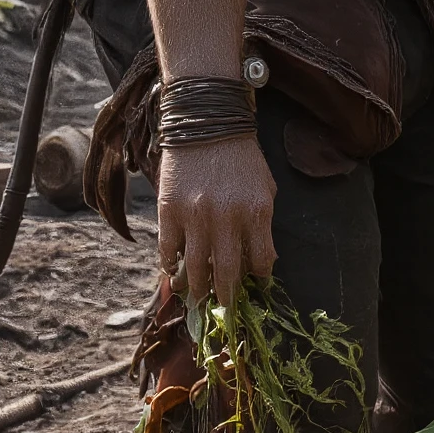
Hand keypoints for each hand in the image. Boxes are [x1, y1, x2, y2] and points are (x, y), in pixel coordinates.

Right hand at [157, 132, 275, 301]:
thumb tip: (260, 264)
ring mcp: (195, 215)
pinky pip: (168, 249)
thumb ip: (262, 226)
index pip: (260, 261)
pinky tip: (174, 271)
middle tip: (224, 309)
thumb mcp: (265, 189)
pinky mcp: (169, 210)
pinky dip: (170, 265)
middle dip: (227, 297)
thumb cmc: (241, 159)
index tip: (253, 287)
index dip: (257, 278)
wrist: (206, 123)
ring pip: (195, 267)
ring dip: (197, 289)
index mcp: (257, 212)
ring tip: (198, 299)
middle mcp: (227, 218)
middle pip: (227, 273)